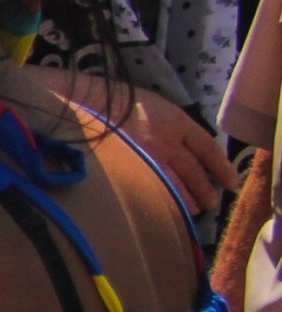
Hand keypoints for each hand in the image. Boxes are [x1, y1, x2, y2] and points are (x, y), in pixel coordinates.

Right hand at [122, 88, 243, 204]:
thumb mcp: (150, 105)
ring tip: (194, 209)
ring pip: (176, 183)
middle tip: (213, 202)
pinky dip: (164, 199)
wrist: (79, 104)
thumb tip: (183, 150)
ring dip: (188, 198)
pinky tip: (168, 208)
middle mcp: (166, 141)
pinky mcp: (129, 169)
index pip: (207, 146)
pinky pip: (152, 188)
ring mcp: (147, 157)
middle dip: (206, 188)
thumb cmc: (114, 102)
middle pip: (194, 169)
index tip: (230, 180)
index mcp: (175, 120)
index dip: (221, 165)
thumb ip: (168, 126)